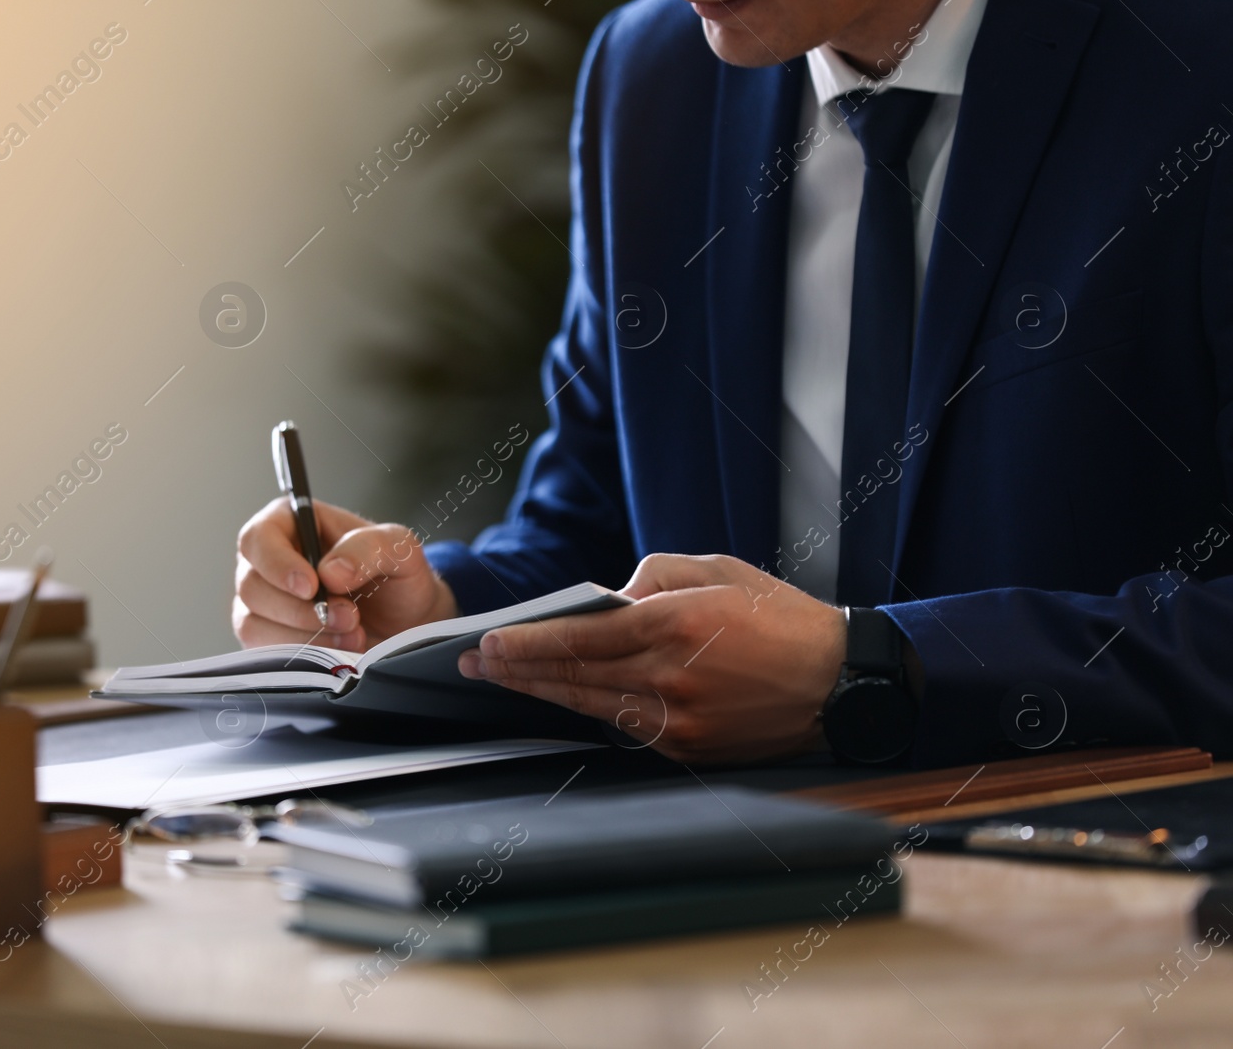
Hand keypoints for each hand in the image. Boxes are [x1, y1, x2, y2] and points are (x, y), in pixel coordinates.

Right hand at [234, 497, 458, 651]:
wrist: (405, 624)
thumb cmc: (396, 577)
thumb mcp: (398, 549)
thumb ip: (368, 548)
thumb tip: (329, 571)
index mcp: (291, 523)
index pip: (258, 537)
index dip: (277, 564)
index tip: (311, 587)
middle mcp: (268, 561)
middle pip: (251, 585)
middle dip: (303, 610)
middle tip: (350, 617)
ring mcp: (263, 602)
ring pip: (253, 623)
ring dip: (305, 636)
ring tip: (353, 635)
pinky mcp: (267, 638)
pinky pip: (264, 652)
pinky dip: (302, 655)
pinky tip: (336, 651)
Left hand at [456, 554, 845, 762]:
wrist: (842, 682)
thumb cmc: (779, 617)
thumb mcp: (718, 570)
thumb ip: (653, 578)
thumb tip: (607, 602)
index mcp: (676, 625)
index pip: (580, 637)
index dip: (528, 642)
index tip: (489, 642)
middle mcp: (671, 677)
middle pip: (574, 677)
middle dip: (517, 669)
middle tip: (474, 664)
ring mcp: (679, 720)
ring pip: (591, 706)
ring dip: (544, 693)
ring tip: (505, 679)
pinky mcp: (689, 748)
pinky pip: (626, 726)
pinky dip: (592, 709)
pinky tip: (564, 698)